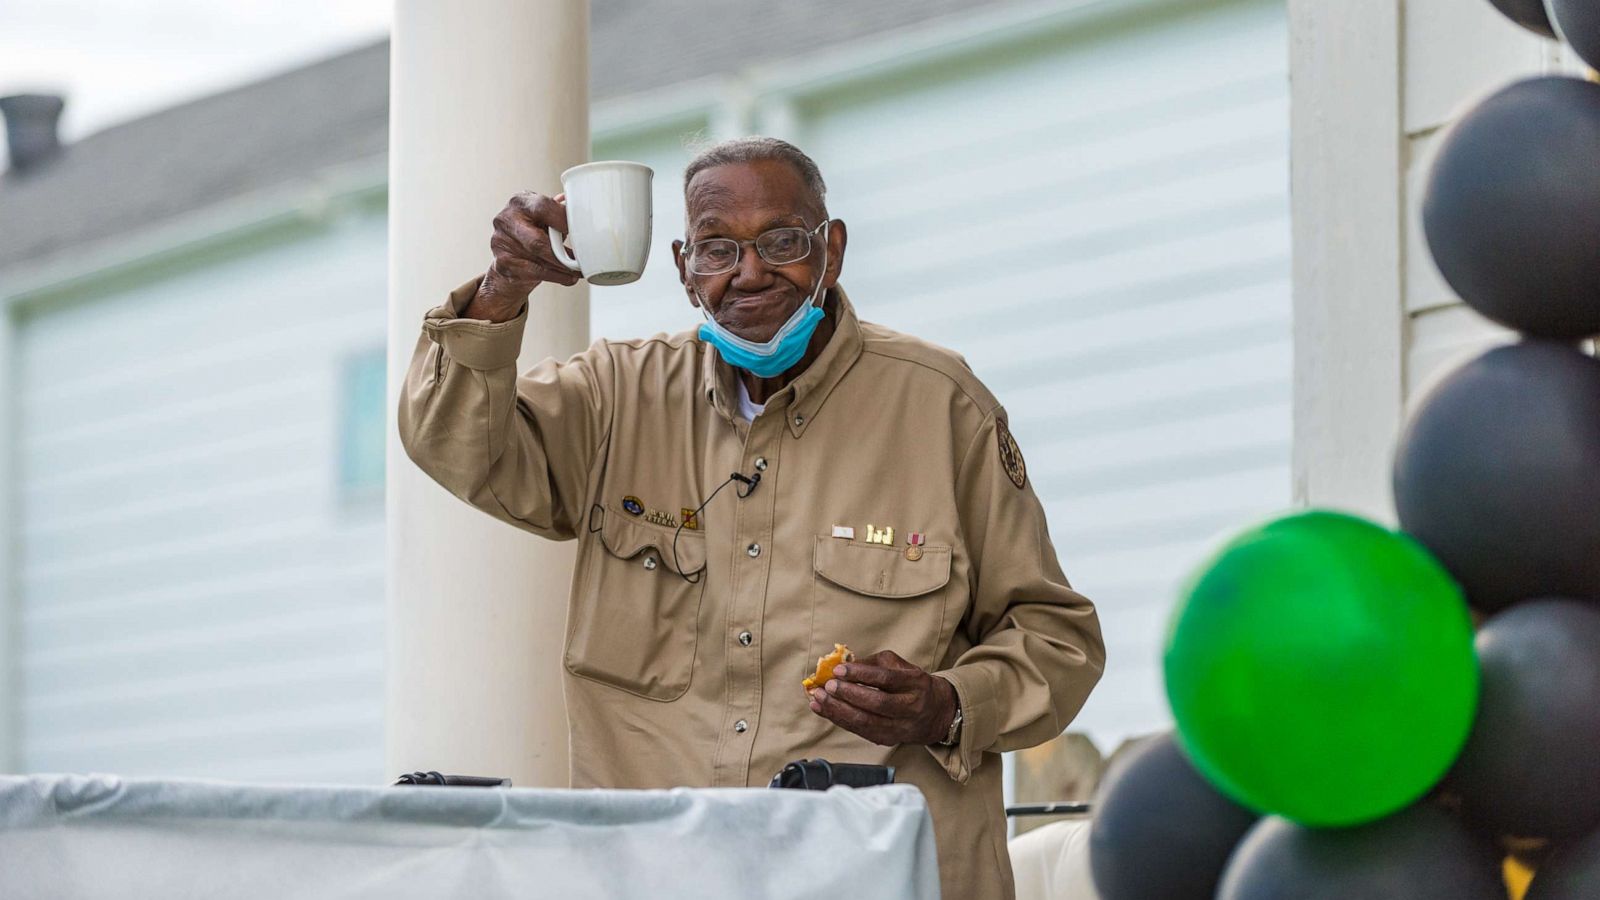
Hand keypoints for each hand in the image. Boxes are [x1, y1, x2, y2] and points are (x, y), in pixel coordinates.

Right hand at [465, 191, 581, 320]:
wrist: (508, 259)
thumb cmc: (531, 234)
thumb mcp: (544, 219)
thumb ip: (558, 214)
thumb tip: (577, 212)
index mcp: (520, 202)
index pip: (543, 207)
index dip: (563, 220)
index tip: (580, 232)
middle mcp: (506, 219)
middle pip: (538, 240)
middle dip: (562, 253)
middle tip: (579, 260)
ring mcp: (501, 242)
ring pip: (538, 258)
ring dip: (562, 267)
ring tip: (577, 270)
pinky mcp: (502, 263)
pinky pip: (534, 272)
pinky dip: (555, 276)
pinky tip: (567, 277)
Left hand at [809, 650, 958, 746]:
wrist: (936, 714)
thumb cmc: (912, 684)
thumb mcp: (900, 666)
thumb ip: (873, 664)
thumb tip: (844, 665)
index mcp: (916, 684)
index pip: (887, 679)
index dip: (861, 674)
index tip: (838, 669)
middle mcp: (911, 707)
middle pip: (877, 703)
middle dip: (848, 694)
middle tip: (828, 686)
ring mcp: (900, 727)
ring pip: (866, 722)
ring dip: (838, 711)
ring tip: (818, 699)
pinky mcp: (888, 740)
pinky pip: (860, 731)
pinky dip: (839, 720)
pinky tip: (824, 710)